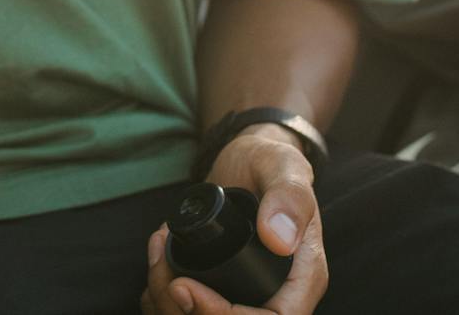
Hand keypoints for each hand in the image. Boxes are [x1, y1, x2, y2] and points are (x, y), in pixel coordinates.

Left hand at [141, 125, 327, 314]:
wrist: (248, 160)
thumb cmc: (272, 162)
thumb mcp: (285, 167)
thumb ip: (290, 197)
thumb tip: (279, 240)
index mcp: (301, 278)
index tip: (186, 288)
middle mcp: (275, 294)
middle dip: (184, 308)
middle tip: (161, 265)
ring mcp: (245, 293)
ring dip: (165, 299)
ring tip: (157, 250)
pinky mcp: (218, 288)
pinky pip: (184, 310)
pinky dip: (160, 293)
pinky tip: (158, 257)